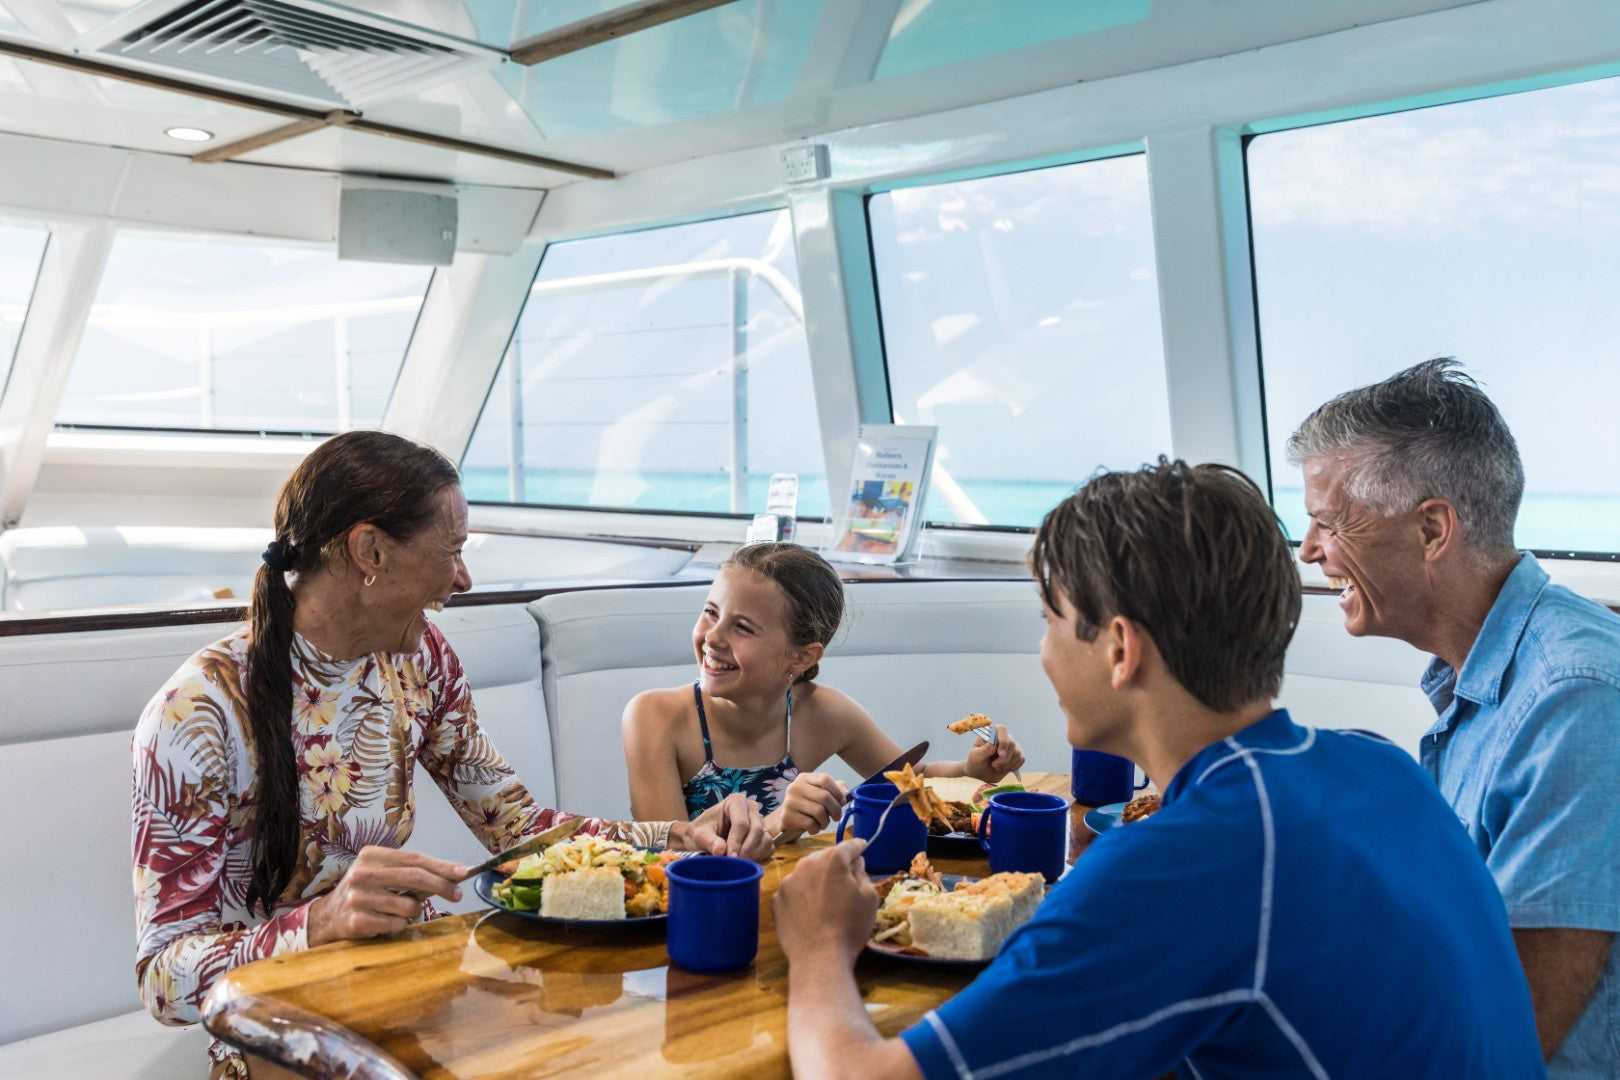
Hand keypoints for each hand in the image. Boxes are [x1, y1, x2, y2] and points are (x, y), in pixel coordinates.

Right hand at [307, 846, 465, 946]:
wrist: (327, 917)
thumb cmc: (365, 892)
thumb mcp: (384, 874)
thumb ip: (413, 873)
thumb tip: (454, 874)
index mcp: (371, 855)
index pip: (415, 859)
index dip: (442, 866)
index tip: (464, 873)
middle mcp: (362, 873)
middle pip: (414, 878)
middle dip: (441, 886)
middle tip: (457, 894)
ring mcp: (357, 898)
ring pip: (408, 906)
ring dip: (413, 912)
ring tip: (398, 911)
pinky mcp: (356, 921)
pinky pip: (396, 924)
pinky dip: (398, 925)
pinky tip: (384, 921)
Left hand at [676, 793, 771, 861]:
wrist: (704, 838)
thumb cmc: (701, 832)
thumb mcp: (698, 835)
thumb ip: (708, 841)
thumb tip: (720, 850)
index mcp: (735, 802)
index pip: (741, 822)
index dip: (736, 842)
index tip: (729, 857)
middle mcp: (751, 809)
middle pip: (756, 830)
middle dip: (745, 849)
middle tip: (734, 863)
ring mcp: (760, 822)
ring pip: (765, 839)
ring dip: (753, 854)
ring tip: (738, 863)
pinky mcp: (764, 835)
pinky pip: (769, 847)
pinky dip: (759, 856)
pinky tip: (745, 861)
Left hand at [774, 839, 877, 966]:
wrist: (819, 957)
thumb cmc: (850, 927)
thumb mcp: (869, 898)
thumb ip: (862, 873)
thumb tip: (855, 863)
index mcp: (833, 860)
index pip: (849, 846)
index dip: (858, 846)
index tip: (863, 846)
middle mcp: (807, 863)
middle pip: (825, 857)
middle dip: (835, 863)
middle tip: (845, 877)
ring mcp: (789, 881)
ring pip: (807, 872)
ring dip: (817, 878)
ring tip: (826, 897)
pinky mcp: (777, 899)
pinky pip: (794, 890)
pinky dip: (802, 895)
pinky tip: (810, 911)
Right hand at [775, 772, 848, 838]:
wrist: (787, 818)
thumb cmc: (808, 805)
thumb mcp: (821, 793)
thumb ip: (836, 789)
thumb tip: (846, 794)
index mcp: (804, 778)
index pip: (825, 779)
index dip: (838, 791)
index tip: (842, 802)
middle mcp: (795, 787)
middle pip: (824, 796)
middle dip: (835, 809)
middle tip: (837, 817)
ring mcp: (789, 802)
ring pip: (819, 811)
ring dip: (825, 821)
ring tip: (823, 823)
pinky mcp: (787, 817)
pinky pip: (810, 824)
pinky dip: (816, 828)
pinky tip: (813, 828)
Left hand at [964, 724, 1024, 782]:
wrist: (981, 773)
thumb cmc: (976, 762)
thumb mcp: (976, 756)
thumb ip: (984, 750)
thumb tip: (992, 744)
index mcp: (991, 732)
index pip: (1002, 729)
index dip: (1003, 740)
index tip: (1000, 753)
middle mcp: (1003, 737)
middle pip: (1011, 743)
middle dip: (1004, 758)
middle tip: (994, 765)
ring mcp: (1011, 745)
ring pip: (1017, 752)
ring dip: (1007, 763)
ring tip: (996, 767)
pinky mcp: (1017, 755)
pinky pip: (1021, 759)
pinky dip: (1013, 766)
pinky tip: (1004, 768)